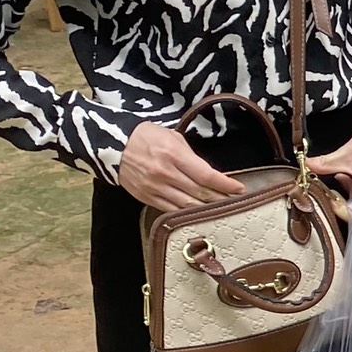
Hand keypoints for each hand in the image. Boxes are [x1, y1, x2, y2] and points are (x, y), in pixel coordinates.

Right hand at [119, 122, 249, 212]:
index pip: (207, 175)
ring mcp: (155, 188)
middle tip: (236, 203)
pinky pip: (171, 210)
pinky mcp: (146, 197)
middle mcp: (165, 173)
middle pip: (200, 193)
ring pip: (187, 206)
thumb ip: (191, 156)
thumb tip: (209, 173)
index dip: (226, 185)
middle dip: (221, 199)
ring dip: (207, 210)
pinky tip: (199, 215)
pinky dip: (187, 214)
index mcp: (174, 155)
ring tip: (222, 211)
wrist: (112, 144)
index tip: (239, 189)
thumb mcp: (172, 137)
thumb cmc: (145, 136)